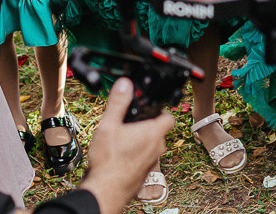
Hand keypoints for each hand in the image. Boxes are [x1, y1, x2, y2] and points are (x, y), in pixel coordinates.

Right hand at [79, 77, 174, 213]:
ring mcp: (152, 162)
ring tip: (122, 138)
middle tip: (130, 121)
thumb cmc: (108, 161)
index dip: (161, 110)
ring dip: (141, 139)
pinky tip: (120, 154)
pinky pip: (145, 157)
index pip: (169, 117)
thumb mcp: (109, 125)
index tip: (150, 107)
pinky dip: (136, 153)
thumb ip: (118, 102)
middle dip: (146, 124)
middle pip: (158, 130)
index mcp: (153, 133)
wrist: (106, 191)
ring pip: (151, 144)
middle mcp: (157, 148)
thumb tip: (125, 84)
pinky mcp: (145, 173)